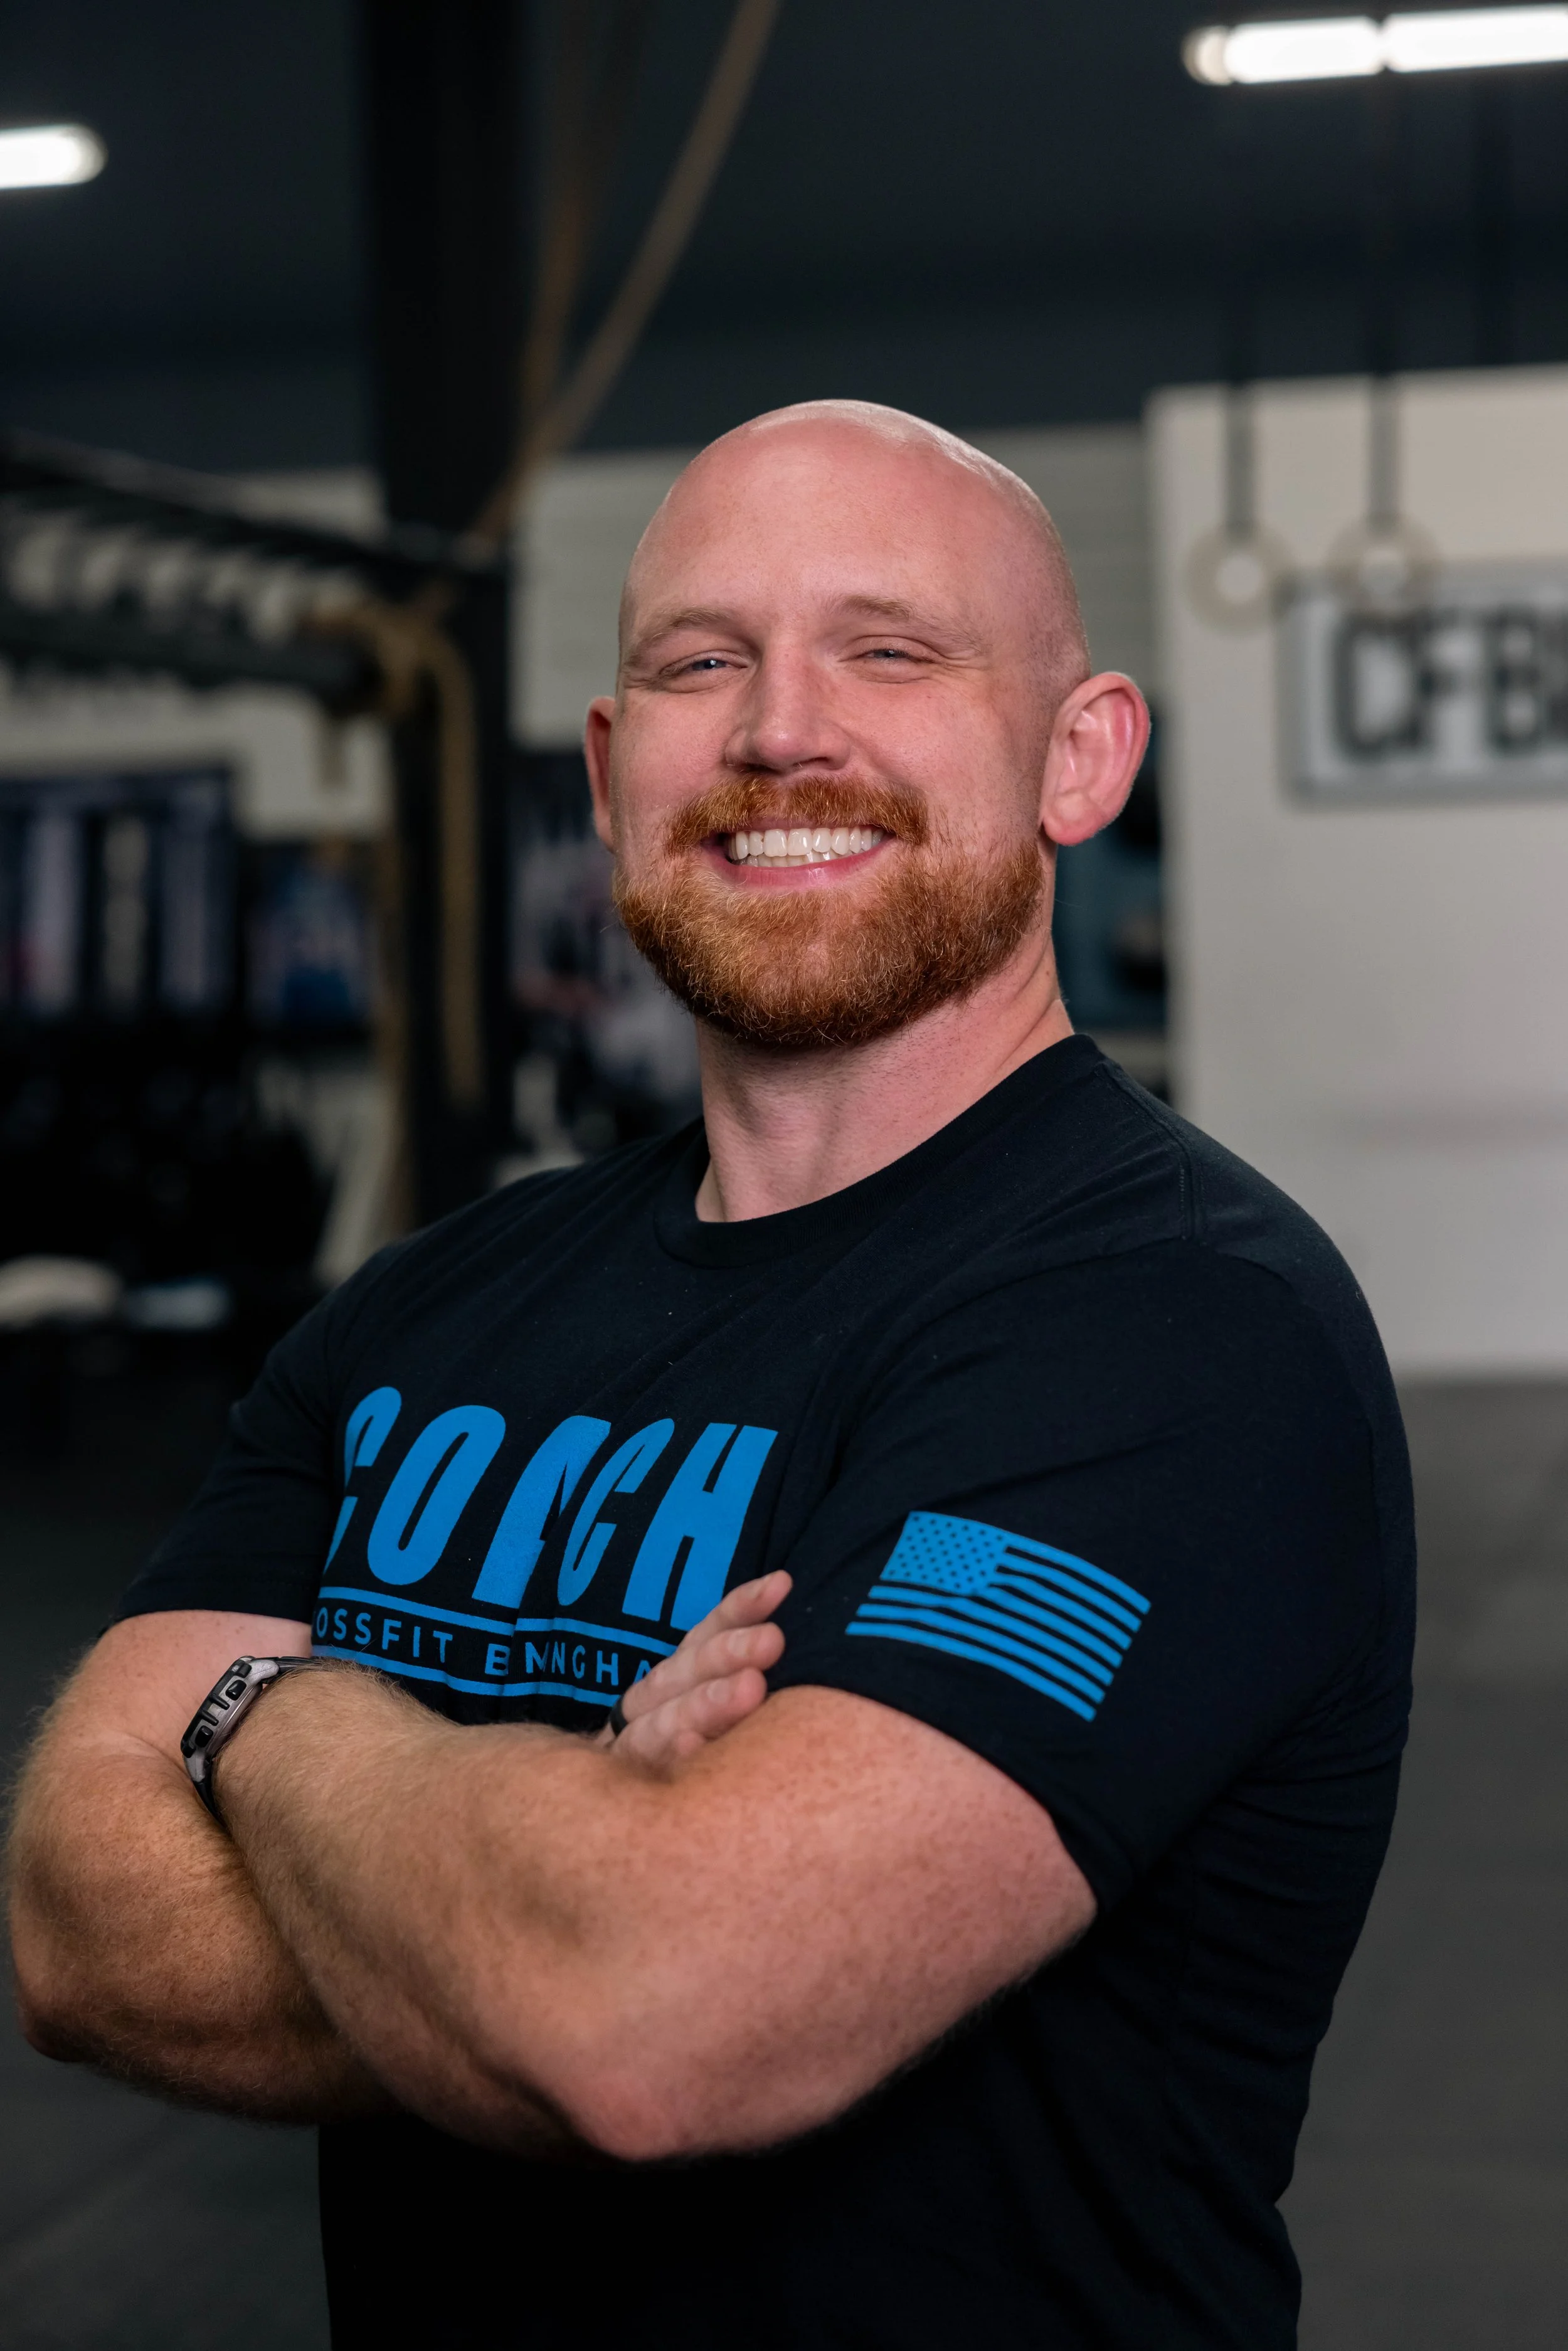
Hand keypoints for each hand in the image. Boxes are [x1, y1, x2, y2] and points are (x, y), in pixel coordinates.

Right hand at [598, 1571, 789, 1769]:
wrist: (612, 1798)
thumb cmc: (686, 1747)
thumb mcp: (712, 1698)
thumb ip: (745, 1671)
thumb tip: (800, 1617)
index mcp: (678, 1674)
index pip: (708, 1633)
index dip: (741, 1608)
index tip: (780, 1584)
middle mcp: (653, 1701)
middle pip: (688, 1671)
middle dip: (729, 1652)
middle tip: (772, 1640)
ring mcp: (636, 1742)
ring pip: (664, 1719)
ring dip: (706, 1702)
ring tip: (749, 1688)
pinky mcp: (630, 1782)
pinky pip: (650, 1770)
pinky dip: (673, 1756)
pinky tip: (692, 1745)